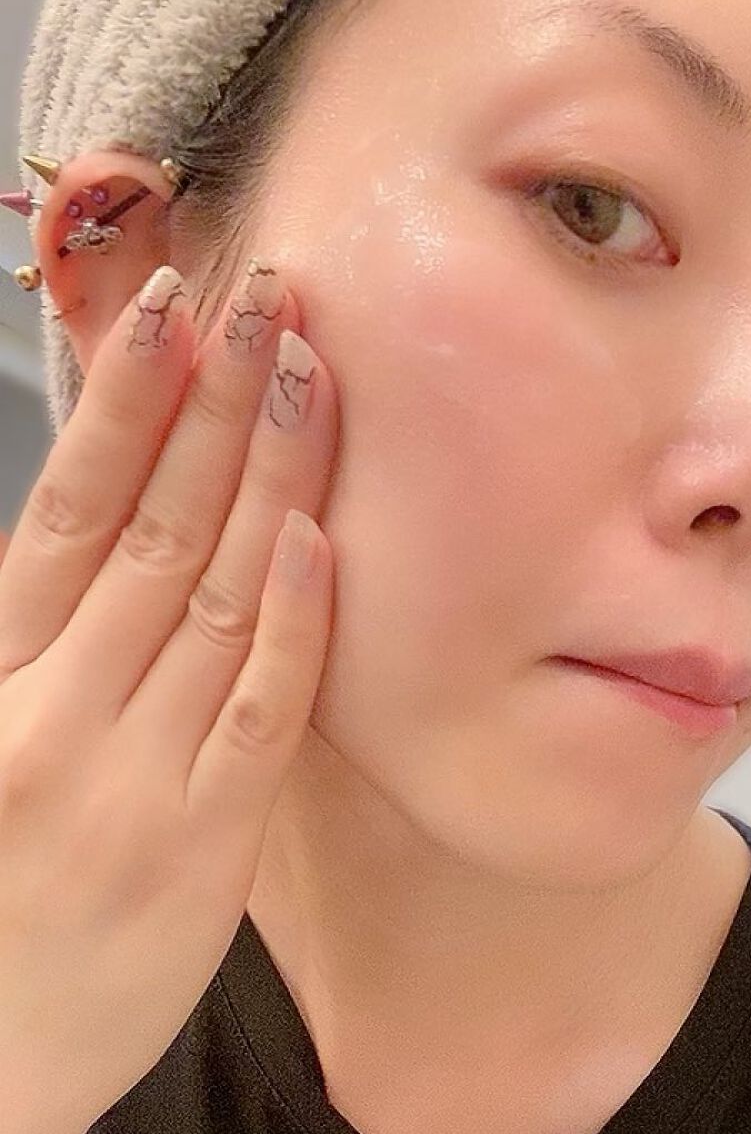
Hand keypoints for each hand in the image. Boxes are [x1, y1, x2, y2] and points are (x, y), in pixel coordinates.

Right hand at [0, 258, 337, 1133]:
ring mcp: (135, 772)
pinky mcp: (205, 838)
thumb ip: (45, 635)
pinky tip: (322, 533)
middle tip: (267, 295)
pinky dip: (293, 617)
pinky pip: (260, 708)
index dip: (122, 402)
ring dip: (268, 472)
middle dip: (214, 400)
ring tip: (306, 369)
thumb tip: (108, 509)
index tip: (168, 306)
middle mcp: (57, 707)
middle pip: (154, 524)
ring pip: (215, 591)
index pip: (69, 509)